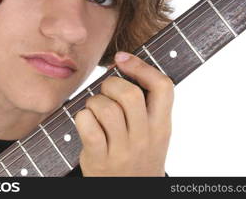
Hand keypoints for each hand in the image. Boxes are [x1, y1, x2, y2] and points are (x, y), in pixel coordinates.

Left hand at [75, 51, 173, 175]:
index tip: (123, 59)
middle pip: (130, 94)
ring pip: (106, 108)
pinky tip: (86, 122)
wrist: (132, 191)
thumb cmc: (139, 155)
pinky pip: (87, 125)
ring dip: (94, 102)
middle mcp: (145, 138)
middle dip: (111, 84)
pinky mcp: (100, 159)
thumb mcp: (154, 133)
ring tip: (95, 110)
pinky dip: (82, 117)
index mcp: (162, 126)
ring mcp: (123, 150)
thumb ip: (146, 105)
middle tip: (106, 92)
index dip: (141, 66)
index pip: (163, 86)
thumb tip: (121, 64)